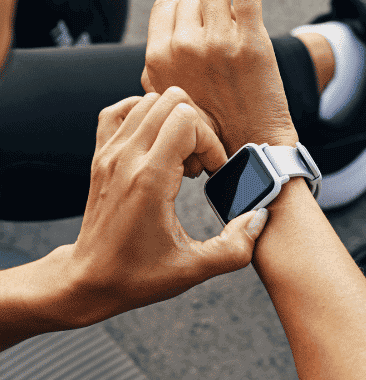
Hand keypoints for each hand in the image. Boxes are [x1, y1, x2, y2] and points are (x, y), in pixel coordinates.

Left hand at [64, 86, 268, 325]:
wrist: (90, 279)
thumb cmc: (138, 275)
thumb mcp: (194, 269)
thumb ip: (236, 247)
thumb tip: (259, 218)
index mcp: (149, 180)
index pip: (187, 120)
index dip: (210, 143)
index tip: (211, 174)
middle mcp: (126, 159)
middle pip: (170, 101)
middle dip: (196, 128)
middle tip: (199, 166)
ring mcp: (109, 153)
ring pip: (148, 100)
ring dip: (173, 123)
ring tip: (180, 159)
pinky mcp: (100, 156)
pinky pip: (121, 111)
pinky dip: (145, 117)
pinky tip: (158, 145)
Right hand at [142, 0, 298, 158]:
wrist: (252, 151)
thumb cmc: (214, 134)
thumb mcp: (168, 105)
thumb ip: (159, 71)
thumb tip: (161, 44)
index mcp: (160, 59)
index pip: (167, 6)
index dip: (186, 16)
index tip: (201, 32)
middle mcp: (184, 47)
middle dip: (209, 13)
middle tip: (224, 41)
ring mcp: (218, 42)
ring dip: (228, 5)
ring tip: (239, 27)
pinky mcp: (252, 43)